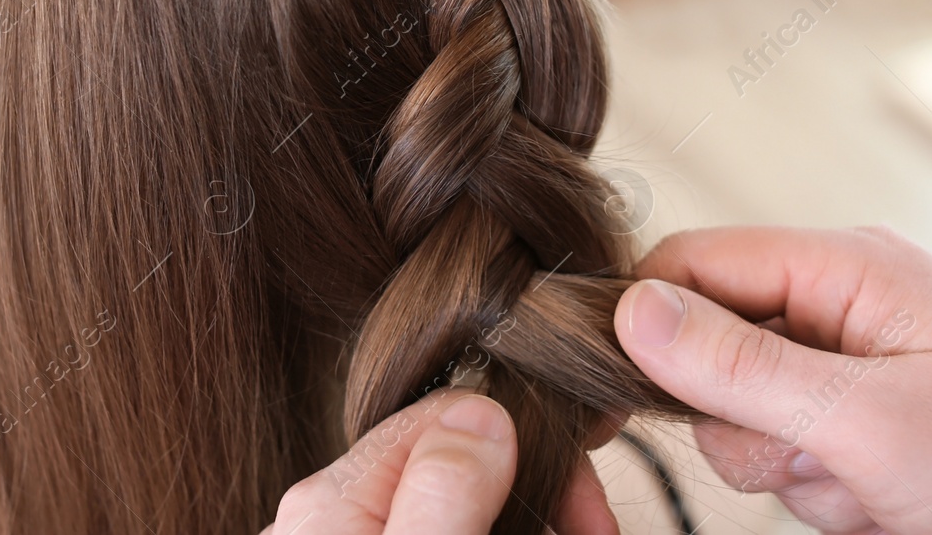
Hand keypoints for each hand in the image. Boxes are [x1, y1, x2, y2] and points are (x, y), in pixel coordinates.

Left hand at [263, 388, 618, 533]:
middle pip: (459, 466)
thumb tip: (484, 408)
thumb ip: (439, 496)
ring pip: (466, 507)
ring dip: (535, 517)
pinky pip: (448, 530)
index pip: (443, 415)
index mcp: (333, 503)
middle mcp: (339, 522)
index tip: (588, 480)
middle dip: (542, 486)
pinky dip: (504, 528)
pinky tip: (546, 532)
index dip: (527, 436)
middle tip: (599, 530)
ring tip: (589, 533)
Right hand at [614, 226, 931, 534]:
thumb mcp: (870, 421)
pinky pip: (787, 453)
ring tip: (871, 485)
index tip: (617, 388)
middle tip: (813, 454)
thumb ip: (742, 366)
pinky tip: (882, 500)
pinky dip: (820, 490)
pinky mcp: (859, 421)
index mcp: (843, 265)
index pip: (692, 261)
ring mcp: (848, 366)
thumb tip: (631, 312)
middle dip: (745, 421)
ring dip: (789, 467)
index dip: (643, 320)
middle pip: (710, 346)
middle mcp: (838, 302)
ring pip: (742, 414)